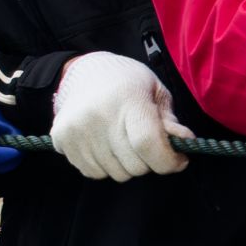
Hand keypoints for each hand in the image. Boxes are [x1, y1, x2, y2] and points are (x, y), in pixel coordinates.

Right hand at [51, 52, 192, 181]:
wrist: (83, 72)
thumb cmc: (127, 82)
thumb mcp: (155, 91)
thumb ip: (170, 120)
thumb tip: (184, 141)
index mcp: (126, 99)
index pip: (148, 144)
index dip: (168, 160)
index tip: (178, 159)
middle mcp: (98, 115)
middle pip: (134, 166)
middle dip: (147, 161)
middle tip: (144, 143)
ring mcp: (76, 129)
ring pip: (115, 174)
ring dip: (125, 164)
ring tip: (121, 141)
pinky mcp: (61, 139)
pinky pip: (93, 173)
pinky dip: (104, 166)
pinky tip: (104, 145)